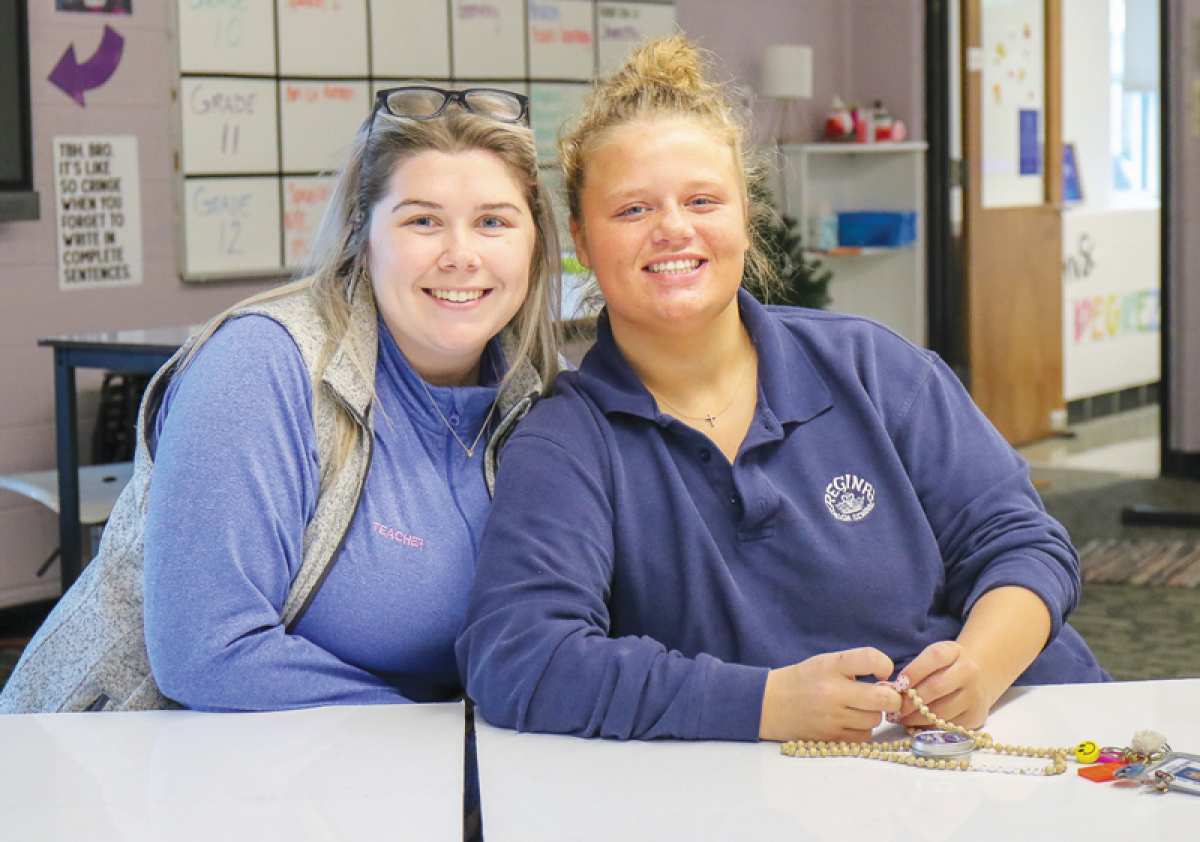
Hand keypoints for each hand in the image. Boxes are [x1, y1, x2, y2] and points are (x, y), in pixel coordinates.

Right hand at [759, 648, 901, 742]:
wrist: (767, 704)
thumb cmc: (800, 681)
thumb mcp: (823, 663)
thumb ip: (854, 669)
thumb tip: (890, 684)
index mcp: (829, 666)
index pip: (870, 659)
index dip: (885, 665)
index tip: (882, 671)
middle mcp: (832, 691)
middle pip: (884, 698)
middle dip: (891, 697)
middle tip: (884, 695)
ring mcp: (831, 717)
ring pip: (875, 719)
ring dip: (873, 714)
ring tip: (858, 707)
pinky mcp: (830, 737)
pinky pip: (864, 736)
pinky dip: (862, 729)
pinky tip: (849, 721)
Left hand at [894, 641, 994, 730]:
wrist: (979, 679)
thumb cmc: (944, 669)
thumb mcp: (931, 661)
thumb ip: (911, 672)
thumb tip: (884, 689)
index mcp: (954, 651)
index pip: (934, 657)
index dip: (913, 671)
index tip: (897, 685)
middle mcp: (968, 671)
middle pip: (935, 687)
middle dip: (910, 701)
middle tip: (894, 709)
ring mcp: (974, 694)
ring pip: (941, 710)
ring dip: (916, 717)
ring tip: (901, 719)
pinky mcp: (976, 715)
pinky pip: (948, 725)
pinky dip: (929, 726)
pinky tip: (917, 724)